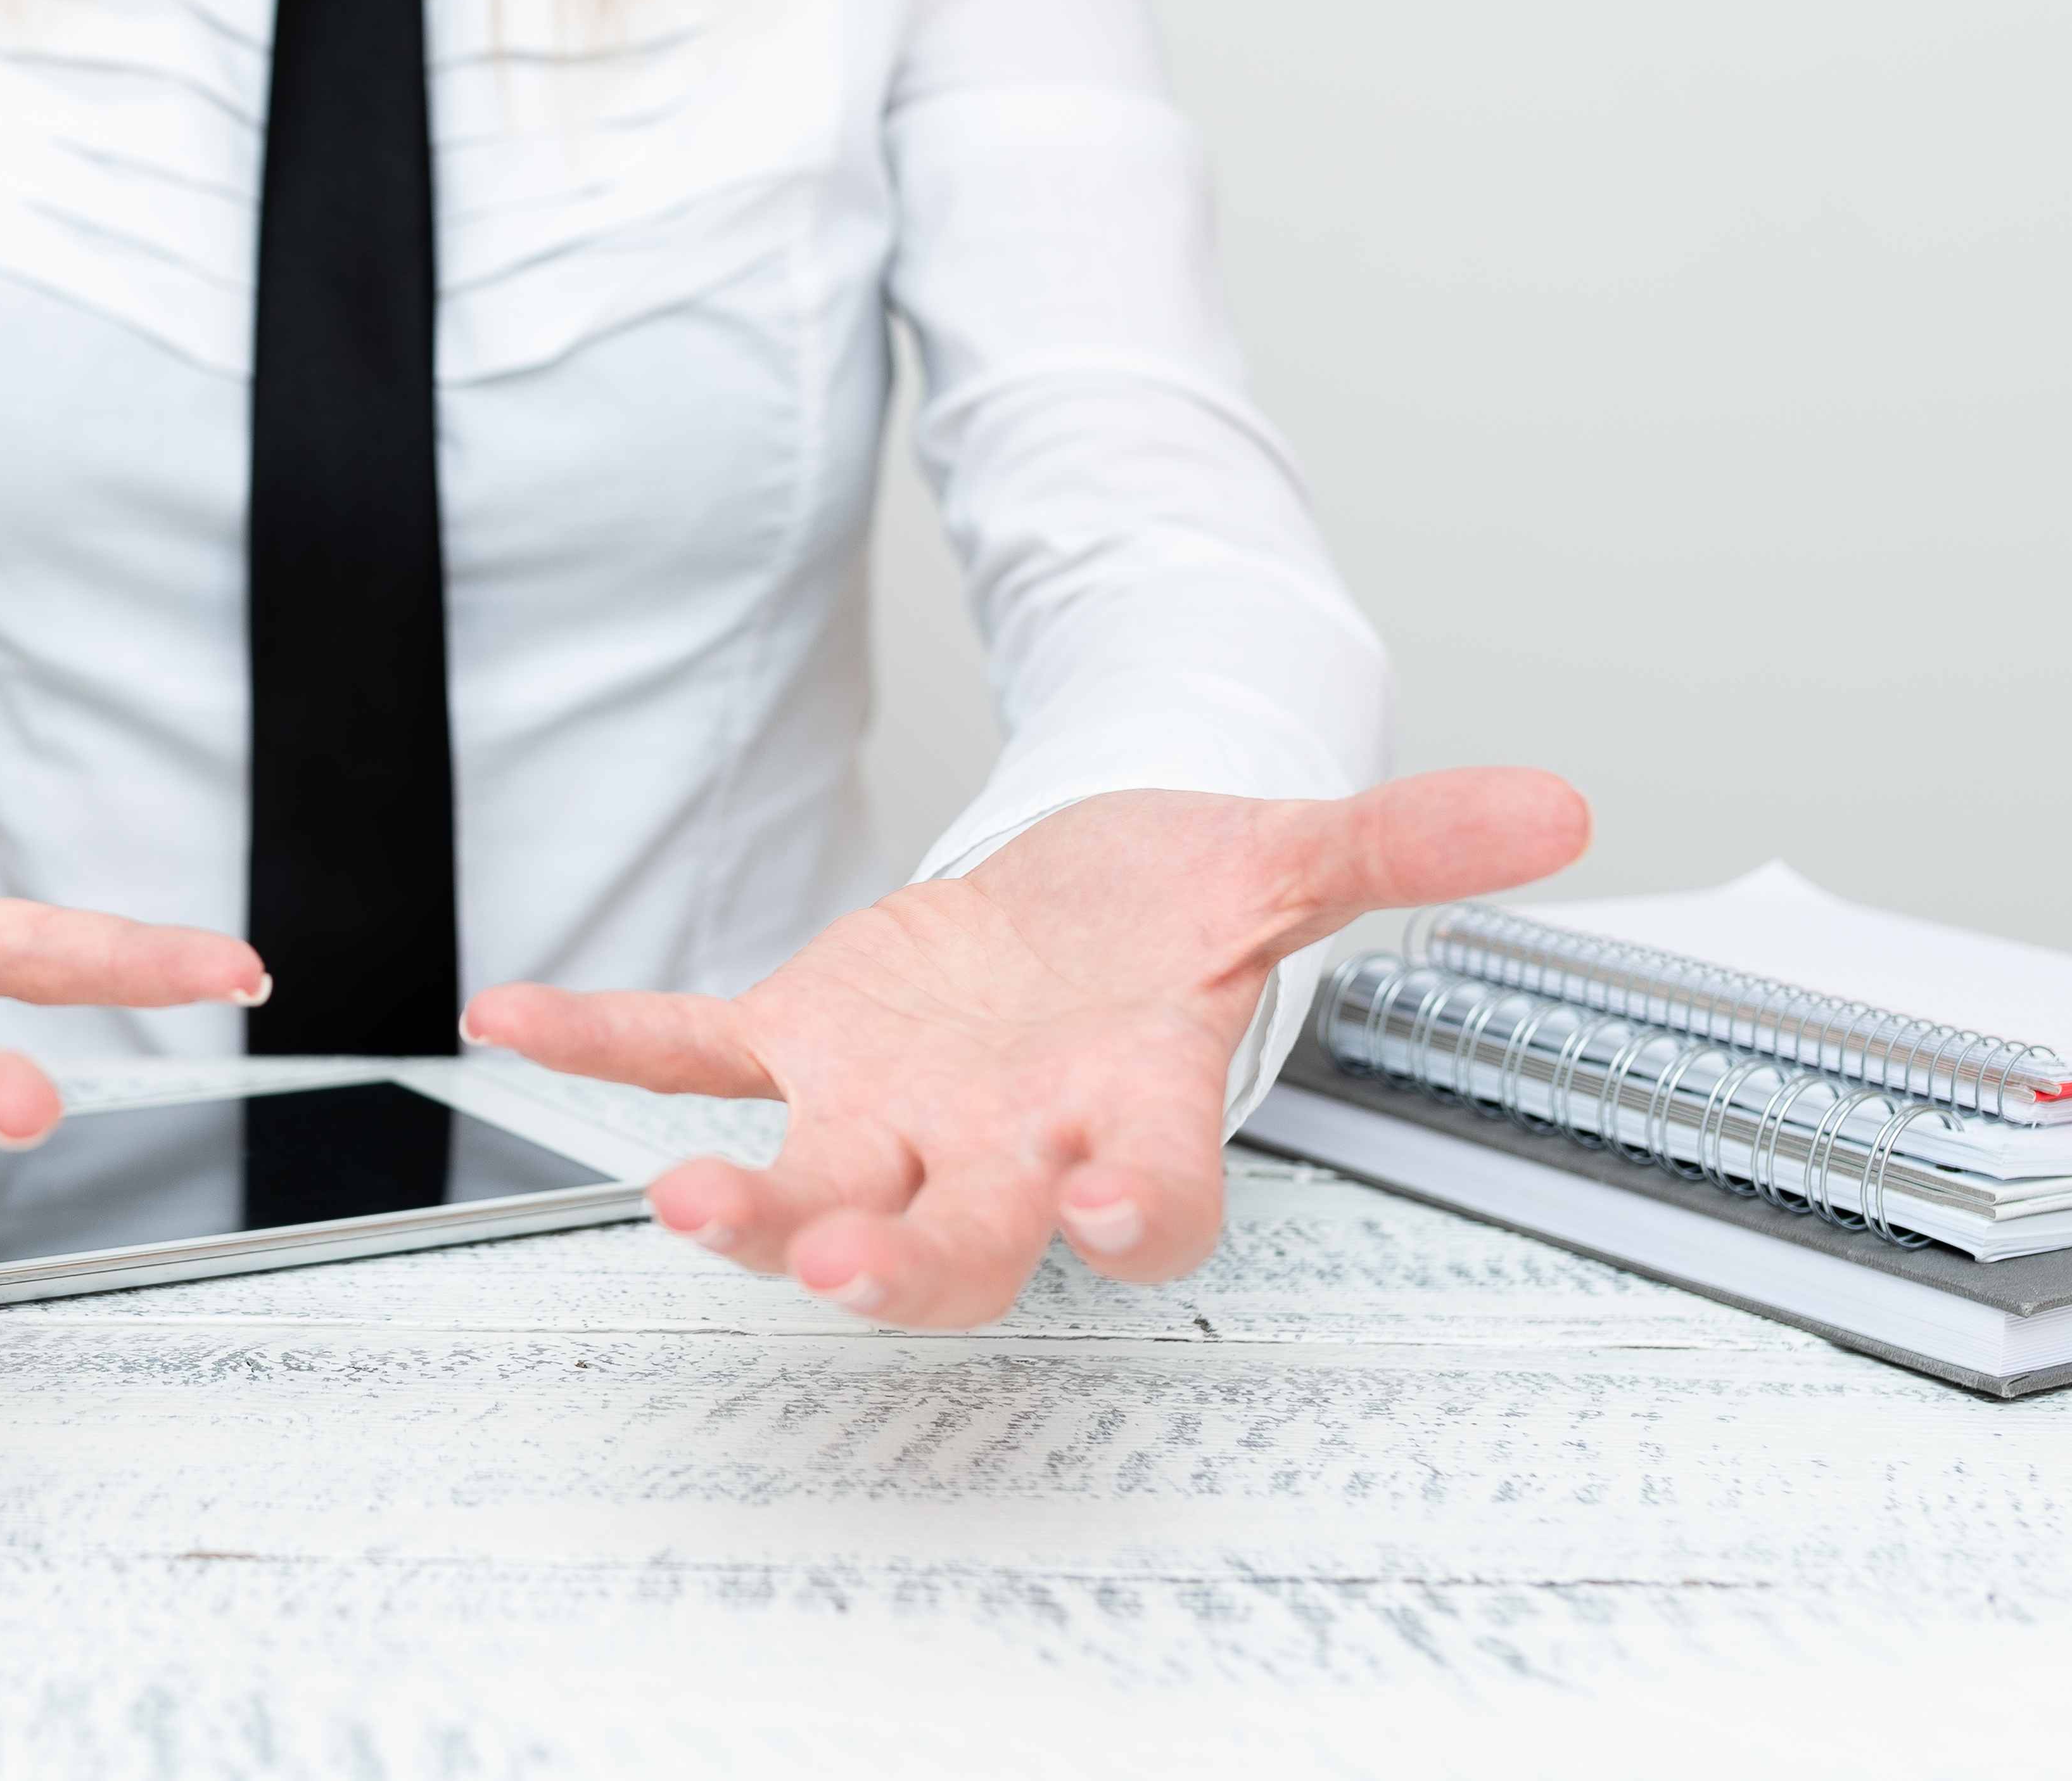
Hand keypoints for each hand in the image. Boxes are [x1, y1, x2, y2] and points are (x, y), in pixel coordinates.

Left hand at [461, 768, 1589, 1327]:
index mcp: (1126, 1107)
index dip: (1135, 1213)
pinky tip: (515, 1011)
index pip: (1150, 1197)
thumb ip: (1404, 842)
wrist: (1090, 892)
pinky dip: (609, 1036)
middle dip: (909, 1262)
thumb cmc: (1177, 907)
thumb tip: (1557, 803)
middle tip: (855, 1268)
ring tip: (683, 1198)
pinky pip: (693, 1048)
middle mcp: (998, 1141)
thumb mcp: (1288, 852)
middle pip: (958, 1242)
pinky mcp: (801, 1041)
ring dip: (754, 1204)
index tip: (1111, 1210)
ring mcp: (888, 1105)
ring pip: (815, 1187)